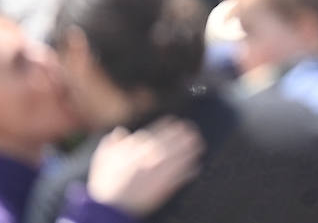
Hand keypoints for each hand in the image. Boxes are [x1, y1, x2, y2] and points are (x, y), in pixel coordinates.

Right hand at [86, 118, 203, 216]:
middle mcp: (157, 151)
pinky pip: (188, 172)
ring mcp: (166, 167)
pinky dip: (193, 168)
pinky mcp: (170, 183)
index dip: (173, 124)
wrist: (111, 207)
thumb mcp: (103, 158)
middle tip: (193, 133)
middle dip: (188, 134)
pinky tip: (195, 167)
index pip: (166, 126)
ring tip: (199, 147)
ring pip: (188, 152)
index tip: (178, 125)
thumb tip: (119, 131)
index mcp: (142, 143)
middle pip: (182, 136)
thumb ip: (112, 142)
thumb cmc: (105, 183)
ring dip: (194, 148)